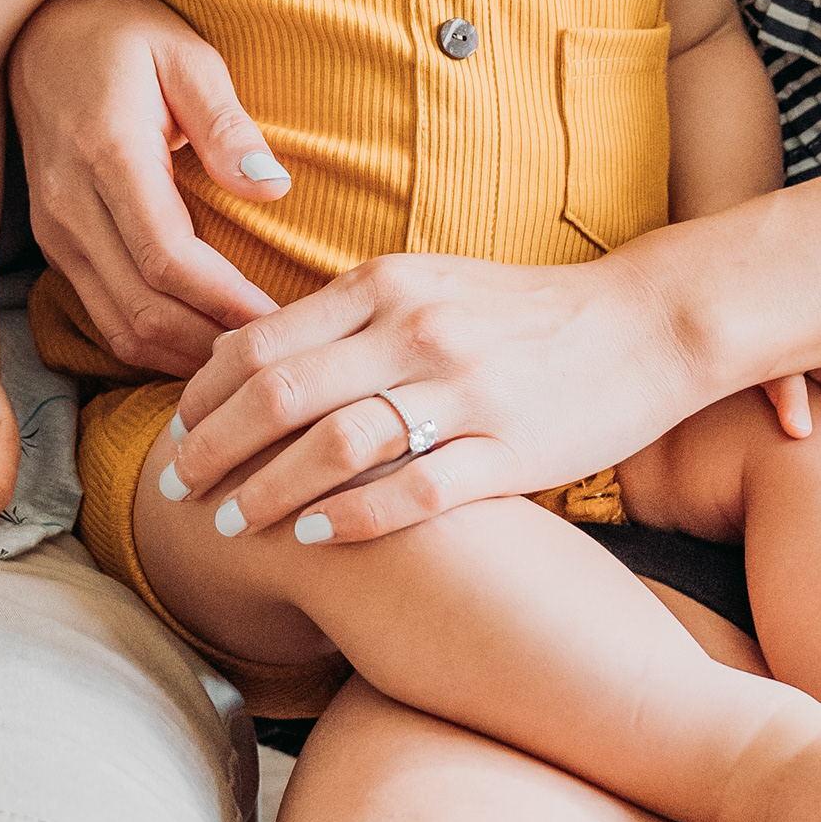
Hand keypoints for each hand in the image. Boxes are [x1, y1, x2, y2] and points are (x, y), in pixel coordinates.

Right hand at [9, 0, 286, 379]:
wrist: (40, 30)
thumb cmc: (123, 36)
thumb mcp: (185, 55)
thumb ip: (226, 123)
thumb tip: (274, 186)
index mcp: (108, 153)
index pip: (168, 258)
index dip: (226, 302)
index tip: (281, 319)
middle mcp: (70, 203)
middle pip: (142, 307)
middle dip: (211, 342)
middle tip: (277, 353)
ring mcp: (55, 229)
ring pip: (118, 324)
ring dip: (183, 354)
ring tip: (247, 358)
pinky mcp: (54, 243)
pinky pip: (102, 314)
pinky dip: (153, 341)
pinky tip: (202, 342)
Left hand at [161, 247, 694, 545]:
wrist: (644, 321)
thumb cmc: (522, 311)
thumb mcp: (426, 284)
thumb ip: (345, 315)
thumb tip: (248, 354)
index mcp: (386, 284)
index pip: (262, 339)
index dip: (204, 394)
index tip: (175, 432)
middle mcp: (417, 330)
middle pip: (282, 393)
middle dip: (216, 448)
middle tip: (178, 488)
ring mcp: (466, 390)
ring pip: (338, 444)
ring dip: (270, 491)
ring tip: (231, 525)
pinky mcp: (512, 447)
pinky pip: (418, 489)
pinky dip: (356, 516)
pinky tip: (316, 537)